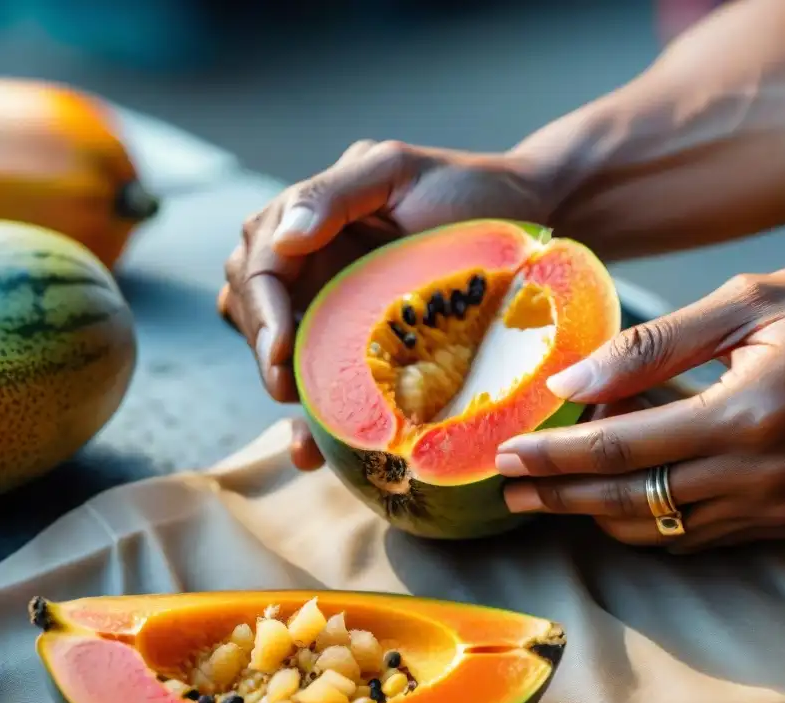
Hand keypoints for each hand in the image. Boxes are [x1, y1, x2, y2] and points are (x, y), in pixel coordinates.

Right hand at [218, 140, 553, 469]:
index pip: (259, 266)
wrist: (530, 214)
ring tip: (304, 437)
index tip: (279, 354)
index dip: (260, 311)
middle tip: (288, 392)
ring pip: (279, 348)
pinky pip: (326, 378)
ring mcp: (338, 304)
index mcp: (312, 220)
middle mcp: (314, 263)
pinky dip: (314, 415)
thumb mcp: (397, 170)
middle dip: (264, 352)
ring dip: (283, 388)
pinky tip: (314, 450)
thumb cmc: (467, 187)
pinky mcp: (366, 342)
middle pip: (254, 310)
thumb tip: (279, 238)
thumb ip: (334, 193)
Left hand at [495, 268, 784, 552]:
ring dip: (595, 513)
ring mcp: (769, 508)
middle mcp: (754, 476)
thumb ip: (655, 345)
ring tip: (549, 493)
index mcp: (742, 415)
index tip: (505, 456)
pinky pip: (694, 536)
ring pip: (657, 530)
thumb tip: (575, 380)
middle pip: (627, 500)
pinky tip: (615, 496)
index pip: (621, 447)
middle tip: (507, 490)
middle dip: (558, 497)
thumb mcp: (746, 306)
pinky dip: (646, 520)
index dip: (555, 455)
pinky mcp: (781, 521)